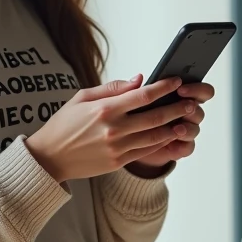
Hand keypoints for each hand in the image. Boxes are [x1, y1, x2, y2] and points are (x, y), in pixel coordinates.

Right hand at [24, 74, 197, 183]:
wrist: (50, 158)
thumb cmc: (64, 124)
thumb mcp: (82, 97)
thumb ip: (112, 88)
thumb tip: (139, 79)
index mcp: (105, 109)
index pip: (143, 96)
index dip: (163, 88)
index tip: (176, 82)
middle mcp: (114, 129)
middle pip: (155, 117)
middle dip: (177, 108)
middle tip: (192, 102)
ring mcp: (117, 148)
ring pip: (155, 136)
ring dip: (174, 127)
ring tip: (187, 119)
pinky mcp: (118, 162)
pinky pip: (146, 151)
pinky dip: (161, 142)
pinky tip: (170, 135)